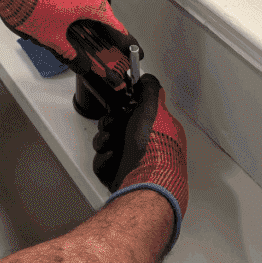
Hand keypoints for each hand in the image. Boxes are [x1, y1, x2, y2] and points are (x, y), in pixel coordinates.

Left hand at [0, 0, 138, 89]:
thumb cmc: (31, 0)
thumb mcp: (50, 35)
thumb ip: (65, 49)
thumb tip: (72, 57)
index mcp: (92, 2)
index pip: (113, 22)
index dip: (118, 35)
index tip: (124, 41)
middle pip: (97, 7)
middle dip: (92, 23)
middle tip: (86, 35)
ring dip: (75, 8)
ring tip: (60, 21)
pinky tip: (49, 4)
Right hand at [92, 74, 188, 249]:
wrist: (144, 184)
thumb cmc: (154, 149)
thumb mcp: (153, 109)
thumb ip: (149, 90)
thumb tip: (146, 78)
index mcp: (158, 128)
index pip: (135, 111)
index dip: (124, 106)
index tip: (120, 105)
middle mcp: (146, 145)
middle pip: (117, 125)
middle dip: (110, 124)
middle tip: (114, 127)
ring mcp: (133, 161)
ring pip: (107, 142)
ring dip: (105, 142)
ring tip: (112, 146)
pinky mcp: (120, 175)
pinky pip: (103, 161)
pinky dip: (105, 160)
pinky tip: (113, 160)